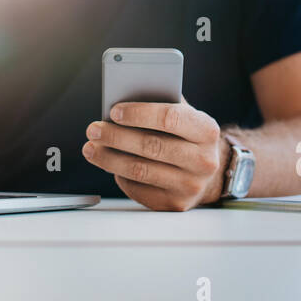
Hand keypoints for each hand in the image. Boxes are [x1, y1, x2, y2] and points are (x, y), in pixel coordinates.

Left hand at [83, 98, 228, 210]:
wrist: (209, 174)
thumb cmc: (187, 137)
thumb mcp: (184, 116)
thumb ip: (160, 103)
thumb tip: (121, 96)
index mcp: (206, 130)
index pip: (170, 118)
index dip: (139, 114)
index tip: (114, 111)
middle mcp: (203, 160)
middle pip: (152, 146)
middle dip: (116, 137)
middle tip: (94, 129)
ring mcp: (190, 186)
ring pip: (140, 170)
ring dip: (109, 158)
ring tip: (91, 148)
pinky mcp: (175, 204)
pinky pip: (139, 189)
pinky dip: (120, 176)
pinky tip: (110, 165)